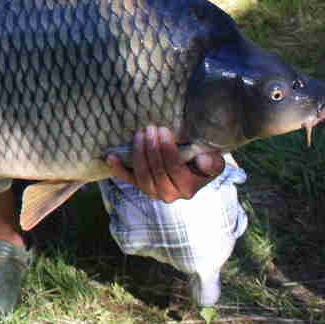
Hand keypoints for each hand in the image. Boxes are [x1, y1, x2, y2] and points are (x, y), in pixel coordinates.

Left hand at [105, 125, 223, 202]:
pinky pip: (127, 179)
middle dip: (151, 147)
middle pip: (155, 171)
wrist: (193, 170)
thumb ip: (212, 162)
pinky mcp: (141, 186)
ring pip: (141, 175)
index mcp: (187, 189)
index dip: (166, 149)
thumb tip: (203, 161)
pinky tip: (111, 156)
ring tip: (139, 134)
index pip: (173, 168)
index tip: (163, 130)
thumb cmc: (203, 162)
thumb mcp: (213, 161)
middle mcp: (169, 195)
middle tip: (150, 128)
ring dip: (138, 152)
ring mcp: (152, 192)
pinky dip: (118, 169)